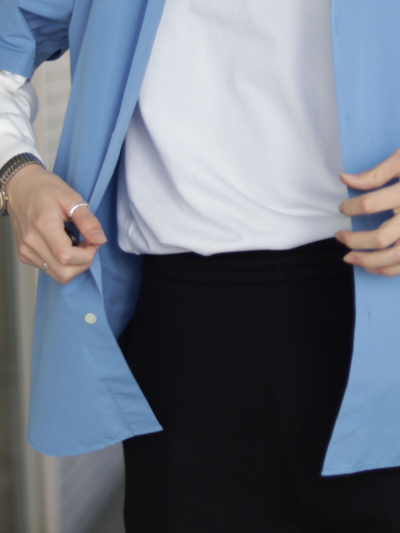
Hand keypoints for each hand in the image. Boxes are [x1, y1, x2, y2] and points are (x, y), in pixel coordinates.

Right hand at [6, 164, 106, 284]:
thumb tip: (100, 240)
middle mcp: (31, 243)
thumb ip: (87, 221)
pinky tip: (64, 246)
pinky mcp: (24, 255)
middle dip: (84, 262)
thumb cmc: (46, 189)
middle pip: (65, 272)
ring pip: (59, 275)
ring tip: (76, 244)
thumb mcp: (71, 198)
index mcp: (43, 226)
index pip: (67, 256)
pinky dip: (62, 264)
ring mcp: (26, 251)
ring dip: (74, 265)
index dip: (87, 254)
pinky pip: (49, 270)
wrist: (20, 187)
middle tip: (87, 244)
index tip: (93, 241)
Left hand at [336, 148, 399, 275]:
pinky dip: (386, 270)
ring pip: (393, 257)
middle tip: (340, 235)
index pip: (370, 204)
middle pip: (380, 238)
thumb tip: (344, 178)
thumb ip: (376, 173)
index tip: (343, 207)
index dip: (350, 207)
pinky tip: (370, 266)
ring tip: (349, 257)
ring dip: (367, 261)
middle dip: (354, 240)